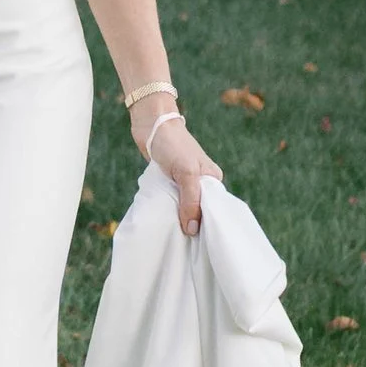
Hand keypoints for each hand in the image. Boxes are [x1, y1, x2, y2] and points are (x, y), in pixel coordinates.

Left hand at [134, 101, 222, 238]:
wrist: (152, 124)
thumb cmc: (173, 145)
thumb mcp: (186, 173)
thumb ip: (190, 201)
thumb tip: (192, 230)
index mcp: (212, 179)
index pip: (214, 209)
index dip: (206, 224)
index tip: (199, 242)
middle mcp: (201, 183)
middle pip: (198, 210)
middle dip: (191, 223)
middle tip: (183, 242)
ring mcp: (183, 183)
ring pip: (183, 207)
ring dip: (176, 217)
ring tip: (172, 235)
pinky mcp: (168, 182)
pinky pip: (170, 202)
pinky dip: (167, 210)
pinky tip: (163, 221)